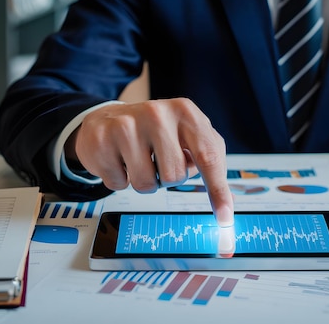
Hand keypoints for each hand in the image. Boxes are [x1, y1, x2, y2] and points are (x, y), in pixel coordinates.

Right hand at [65, 98, 233, 225]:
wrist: (108, 120)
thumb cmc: (156, 132)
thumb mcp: (188, 134)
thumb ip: (210, 159)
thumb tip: (227, 202)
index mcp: (186, 112)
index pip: (208, 156)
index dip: (218, 190)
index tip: (224, 217)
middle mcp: (157, 114)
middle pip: (175, 176)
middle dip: (168, 178)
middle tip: (158, 161)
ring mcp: (126, 125)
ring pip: (146, 184)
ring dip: (144, 182)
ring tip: (138, 161)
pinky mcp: (101, 139)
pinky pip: (118, 184)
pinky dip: (120, 180)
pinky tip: (118, 159)